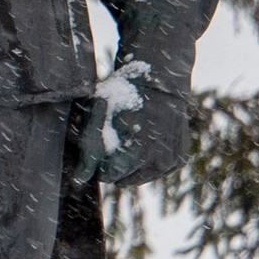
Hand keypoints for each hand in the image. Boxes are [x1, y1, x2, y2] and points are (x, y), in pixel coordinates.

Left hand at [74, 63, 190, 191]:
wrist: (159, 79)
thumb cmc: (123, 94)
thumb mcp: (98, 118)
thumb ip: (88, 153)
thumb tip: (79, 180)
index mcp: (134, 154)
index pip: (108, 176)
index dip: (100, 162)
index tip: (101, 145)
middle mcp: (156, 162)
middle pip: (125, 180)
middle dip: (117, 165)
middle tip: (117, 140)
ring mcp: (171, 161)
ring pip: (142, 178)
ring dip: (133, 165)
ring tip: (132, 139)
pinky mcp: (180, 158)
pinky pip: (158, 170)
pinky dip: (151, 160)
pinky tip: (148, 140)